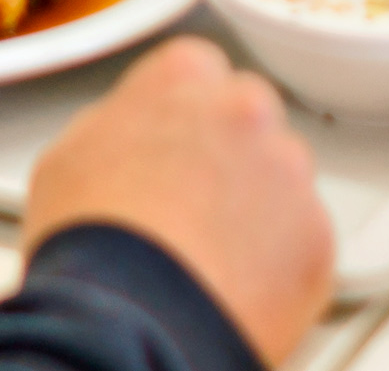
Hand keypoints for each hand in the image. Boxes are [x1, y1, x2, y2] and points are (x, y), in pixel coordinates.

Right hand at [25, 39, 330, 365]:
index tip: (179, 148)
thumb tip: (131, 138)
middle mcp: (247, 109)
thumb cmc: (90, 241)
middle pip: (251, 121)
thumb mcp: (71, 157)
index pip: (201, 73)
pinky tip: (236, 286)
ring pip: (284, 182)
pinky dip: (280, 265)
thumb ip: (118, 126)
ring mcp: (289, 169)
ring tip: (212, 256)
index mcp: (183, 74)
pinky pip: (304, 243)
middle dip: (232, 156)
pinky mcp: (317, 233)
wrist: (129, 315)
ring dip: (260, 209)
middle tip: (197, 207)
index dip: (187, 118)